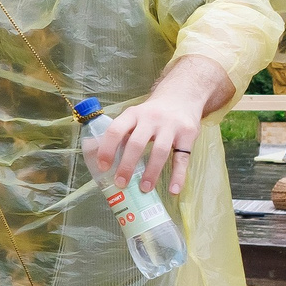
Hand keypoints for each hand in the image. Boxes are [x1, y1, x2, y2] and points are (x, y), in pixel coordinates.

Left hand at [90, 81, 207, 195]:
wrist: (182, 96)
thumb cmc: (152, 113)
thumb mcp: (135, 115)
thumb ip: (121, 133)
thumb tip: (98, 157)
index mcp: (133, 114)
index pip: (115, 130)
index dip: (107, 149)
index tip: (103, 167)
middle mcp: (151, 118)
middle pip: (137, 143)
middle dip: (127, 165)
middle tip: (121, 183)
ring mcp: (171, 126)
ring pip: (160, 151)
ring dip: (151, 173)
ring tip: (144, 189)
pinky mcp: (188, 135)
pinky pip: (182, 158)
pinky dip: (178, 176)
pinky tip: (173, 190)